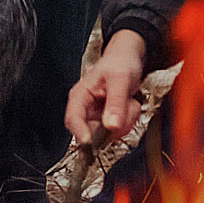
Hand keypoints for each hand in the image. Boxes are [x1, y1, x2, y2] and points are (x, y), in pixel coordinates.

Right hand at [65, 29, 147, 144]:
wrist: (129, 59)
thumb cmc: (120, 62)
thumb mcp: (120, 79)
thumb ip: (116, 102)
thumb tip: (111, 126)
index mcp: (80, 96)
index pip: (73, 119)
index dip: (80, 133)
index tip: (89, 144)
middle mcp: (85, 108)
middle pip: (94, 131)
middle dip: (114, 124)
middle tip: (127, 107)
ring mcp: (97, 116)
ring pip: (109, 134)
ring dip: (125, 121)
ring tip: (129, 101)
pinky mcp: (108, 121)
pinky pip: (118, 131)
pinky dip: (129, 120)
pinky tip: (130, 106)